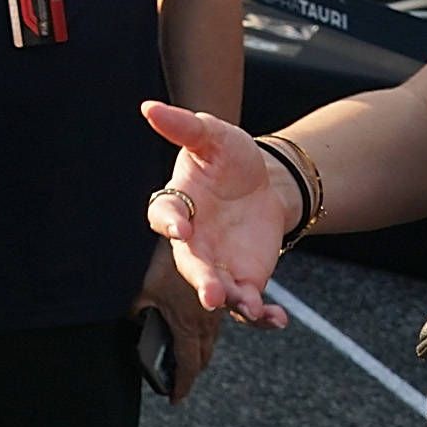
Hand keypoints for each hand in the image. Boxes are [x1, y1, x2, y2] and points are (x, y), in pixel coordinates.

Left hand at [131, 239, 215, 402]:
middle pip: (202, 357)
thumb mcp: (142, 288)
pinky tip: (199, 331)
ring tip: (189, 363)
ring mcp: (217, 310)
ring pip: (212, 340)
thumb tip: (133, 325)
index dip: (181, 384)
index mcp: (187, 325)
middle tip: (180, 383)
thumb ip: (138, 311)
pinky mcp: (223, 295)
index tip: (174, 399)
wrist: (197, 230)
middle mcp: (207, 321)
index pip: (186, 365)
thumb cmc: (165, 259)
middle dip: (191, 372)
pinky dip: (208, 334)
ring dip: (201, 354)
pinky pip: (217, 322)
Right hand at [142, 100, 296, 330]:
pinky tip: (276, 319)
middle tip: (211, 293)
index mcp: (178, 204)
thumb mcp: (213, 135)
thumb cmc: (229, 159)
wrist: (265, 185)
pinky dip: (261, 317)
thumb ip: (184, 126)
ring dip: (230, 302)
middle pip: (189, 264)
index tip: (180, 228)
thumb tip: (149, 107)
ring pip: (218, 290)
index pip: (163, 215)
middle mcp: (192, 242)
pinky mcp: (244, 280)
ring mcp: (217, 264)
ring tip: (247, 306)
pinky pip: (248, 306)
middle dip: (200, 280)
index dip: (169, 222)